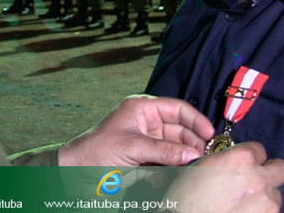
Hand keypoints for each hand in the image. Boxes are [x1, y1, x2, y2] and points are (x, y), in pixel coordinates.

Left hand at [58, 95, 214, 165]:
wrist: (74, 174)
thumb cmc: (95, 151)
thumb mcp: (132, 147)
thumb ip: (164, 150)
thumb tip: (193, 154)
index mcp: (142, 109)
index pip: (177, 109)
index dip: (195, 120)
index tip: (210, 133)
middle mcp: (148, 123)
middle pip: (181, 129)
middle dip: (195, 140)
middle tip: (210, 154)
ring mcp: (148, 142)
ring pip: (177, 146)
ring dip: (189, 155)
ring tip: (203, 164)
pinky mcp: (147, 160)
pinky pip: (169, 161)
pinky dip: (180, 166)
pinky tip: (189, 171)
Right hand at [163, 142, 283, 212]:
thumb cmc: (185, 199)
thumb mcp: (199, 168)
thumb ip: (223, 159)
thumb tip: (230, 160)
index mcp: (241, 159)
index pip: (259, 149)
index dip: (250, 157)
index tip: (242, 165)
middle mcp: (259, 179)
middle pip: (281, 169)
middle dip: (270, 172)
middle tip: (255, 181)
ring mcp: (267, 204)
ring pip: (276, 195)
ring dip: (264, 197)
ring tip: (243, 204)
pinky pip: (269, 212)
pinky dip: (259, 212)